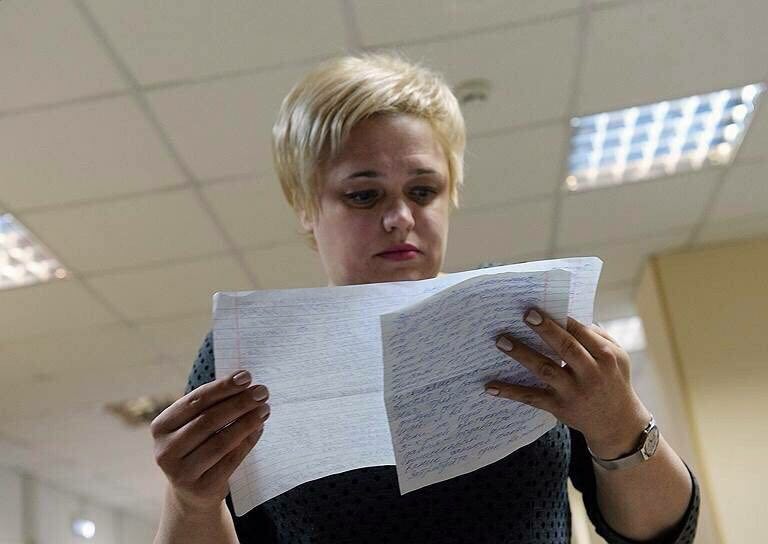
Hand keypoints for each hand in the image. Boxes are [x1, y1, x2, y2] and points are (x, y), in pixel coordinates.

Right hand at [151, 370, 269, 513]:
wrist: (193, 492)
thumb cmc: (198, 446)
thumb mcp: (195, 425)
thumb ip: (213, 405)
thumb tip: (246, 383)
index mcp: (161, 426)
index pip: (195, 401)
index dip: (222, 387)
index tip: (246, 376)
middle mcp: (165, 449)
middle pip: (209, 420)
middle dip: (239, 403)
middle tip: (262, 392)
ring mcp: (180, 472)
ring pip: (221, 441)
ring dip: (247, 422)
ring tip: (265, 409)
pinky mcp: (200, 488)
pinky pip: (230, 460)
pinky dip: (247, 442)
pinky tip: (259, 429)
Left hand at [485, 308, 650, 458]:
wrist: (617, 423)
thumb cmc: (613, 380)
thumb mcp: (618, 357)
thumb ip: (597, 335)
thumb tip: (569, 316)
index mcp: (605, 356)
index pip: (581, 333)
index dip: (561, 319)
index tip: (541, 306)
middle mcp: (591, 373)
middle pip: (565, 348)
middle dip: (545, 330)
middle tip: (525, 314)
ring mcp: (574, 391)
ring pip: (545, 370)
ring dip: (522, 354)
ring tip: (502, 341)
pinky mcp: (559, 407)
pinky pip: (532, 397)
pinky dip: (511, 392)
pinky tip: (490, 386)